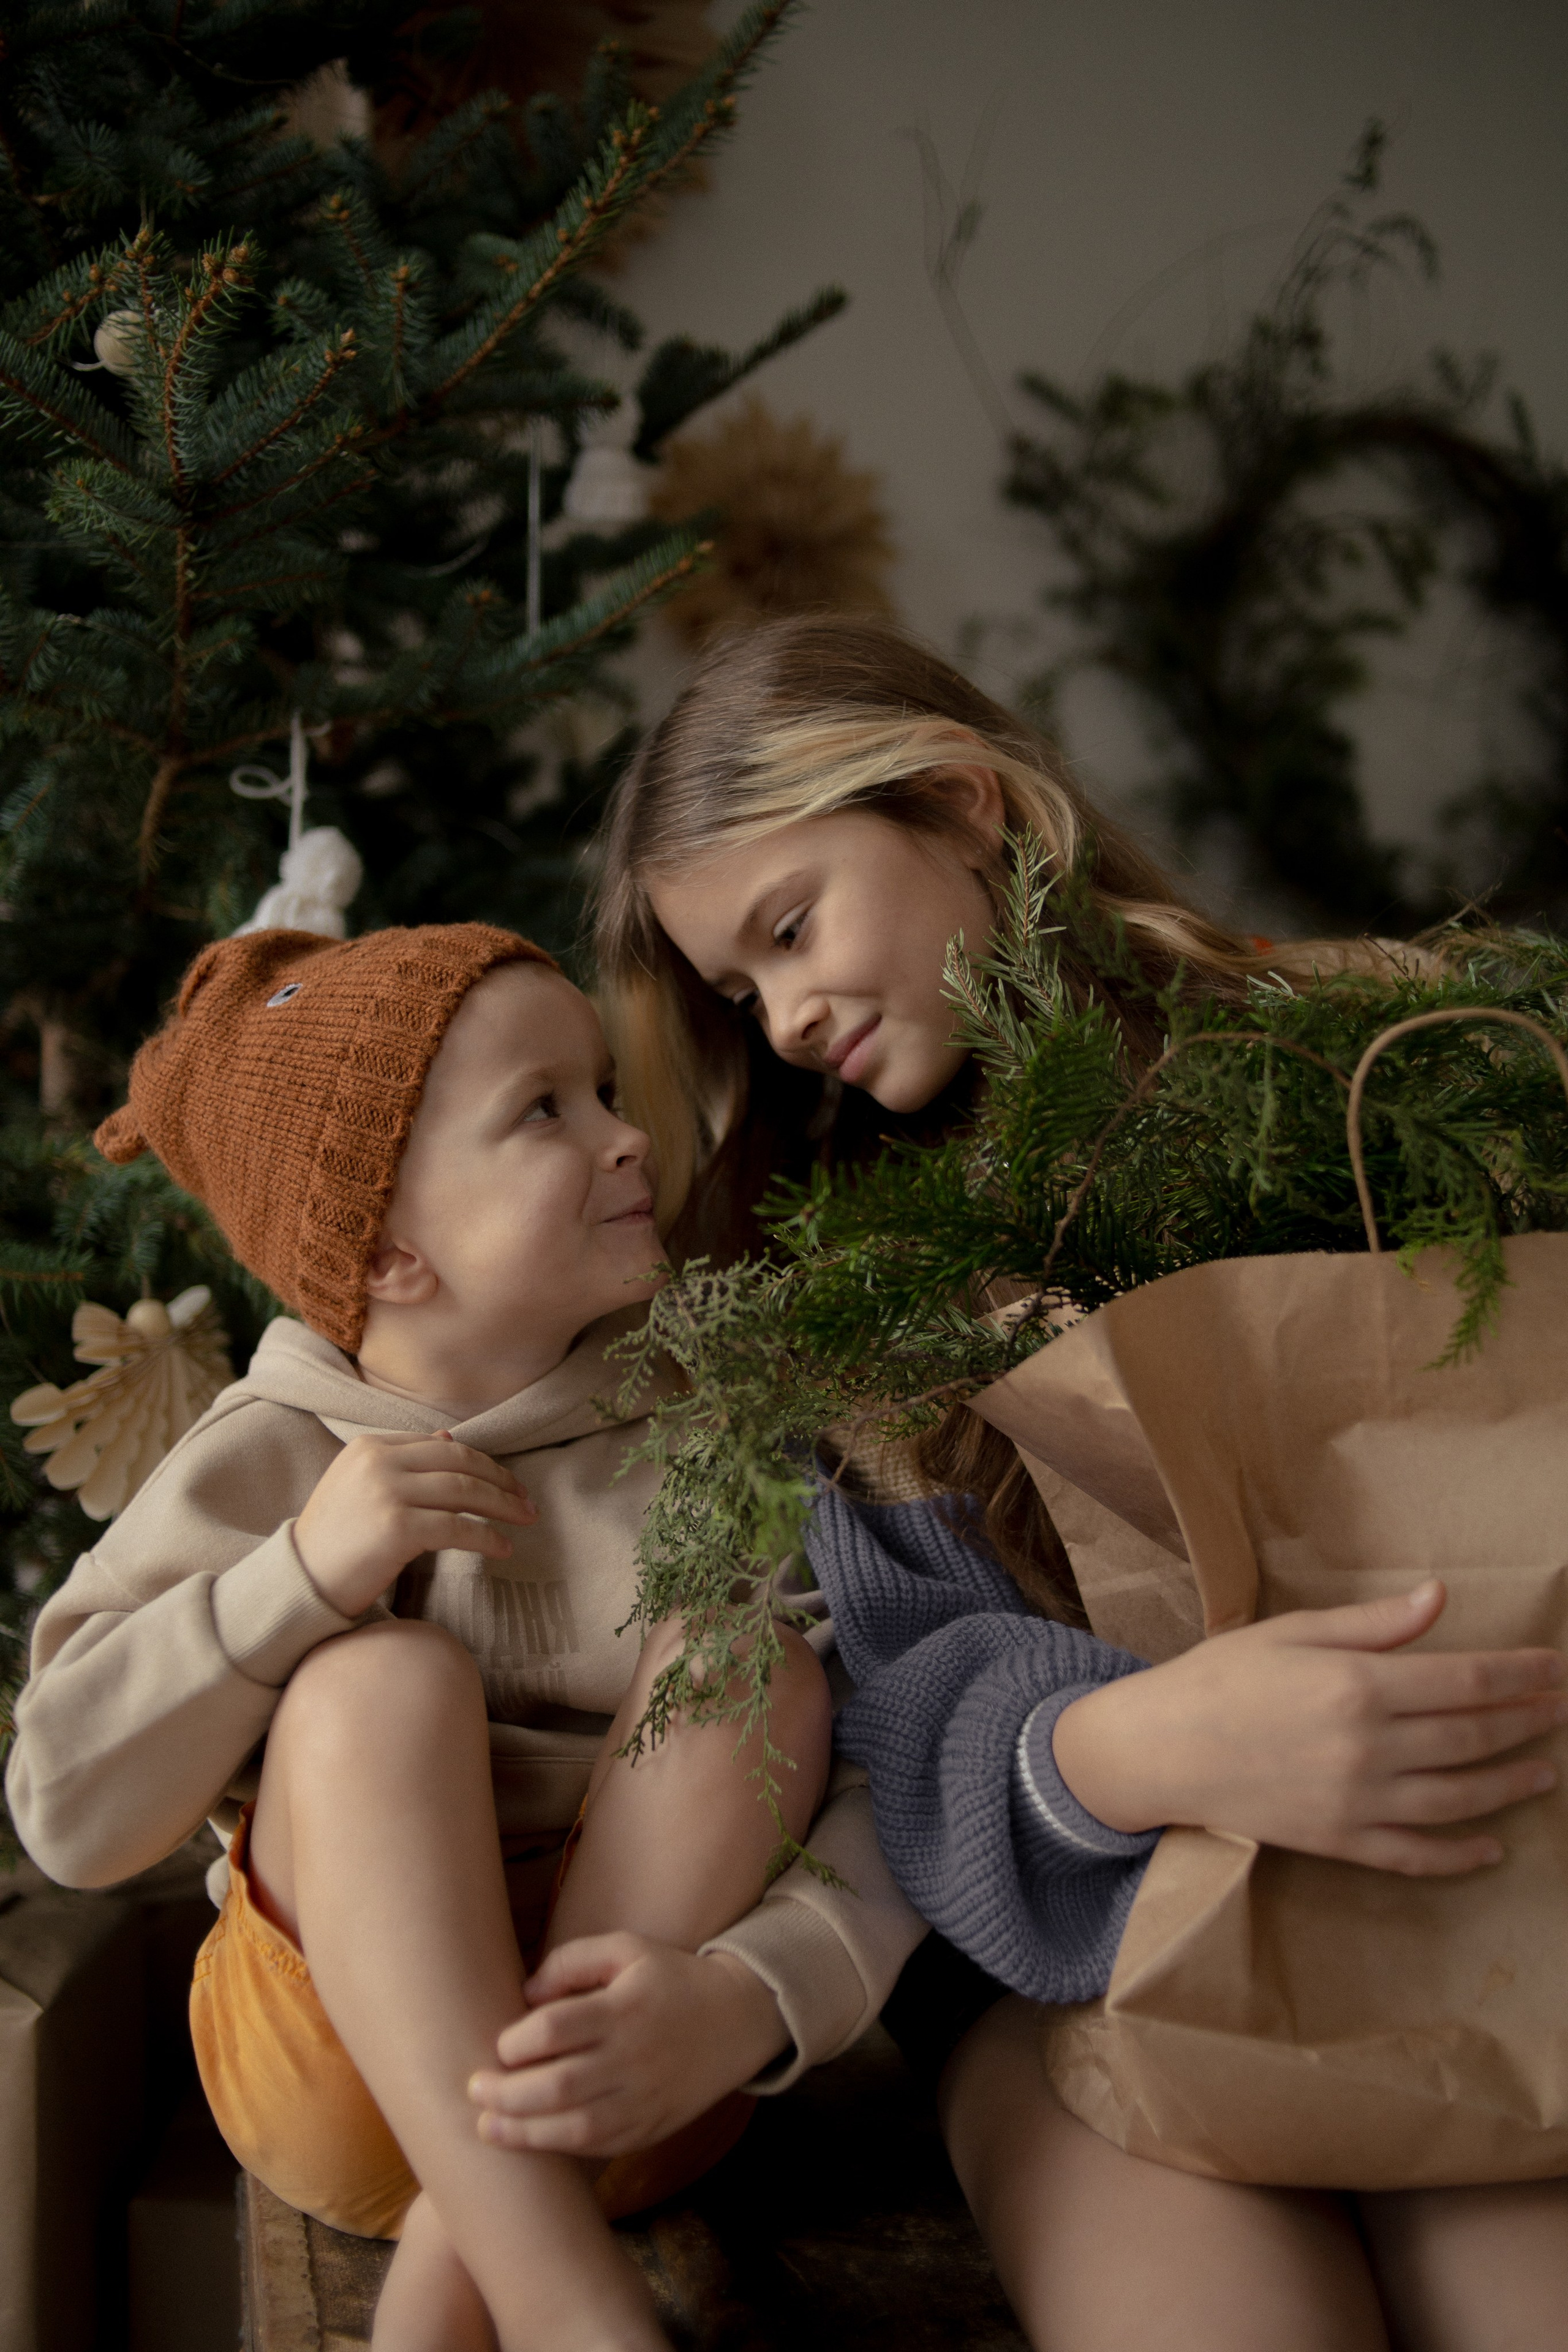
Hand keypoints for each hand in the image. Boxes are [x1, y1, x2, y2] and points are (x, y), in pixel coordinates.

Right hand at [293, 1430, 536, 1616]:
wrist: (299, 1581)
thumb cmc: (335, 1540)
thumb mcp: (361, 1486)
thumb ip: (402, 1460)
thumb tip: (448, 1438)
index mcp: (369, 1445)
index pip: (442, 1447)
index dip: (482, 1463)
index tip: (508, 1482)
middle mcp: (377, 1461)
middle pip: (459, 1463)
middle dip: (500, 1481)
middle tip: (527, 1501)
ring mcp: (386, 1492)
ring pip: (463, 1492)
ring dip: (502, 1506)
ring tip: (525, 1520)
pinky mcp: (395, 1527)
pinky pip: (456, 1528)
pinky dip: (486, 1538)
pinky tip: (502, 1548)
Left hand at [467, 1934, 787, 2158]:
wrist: (737, 2020)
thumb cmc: (670, 1979)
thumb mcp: (627, 1949)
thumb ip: (573, 1961)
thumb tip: (526, 1995)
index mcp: (625, 2008)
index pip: (557, 2029)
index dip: (517, 2040)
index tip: (499, 2044)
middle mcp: (634, 2057)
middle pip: (559, 2084)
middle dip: (508, 2093)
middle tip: (474, 2089)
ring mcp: (645, 2098)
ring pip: (576, 2126)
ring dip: (524, 2132)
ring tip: (486, 2127)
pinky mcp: (651, 2126)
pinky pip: (600, 2145)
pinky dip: (560, 2147)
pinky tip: (530, 2140)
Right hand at [1052, 1579, 1566, 1876]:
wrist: (1160, 1749)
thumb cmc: (1220, 1678)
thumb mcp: (1292, 1632)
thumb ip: (1373, 1624)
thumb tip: (1440, 1598)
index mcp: (1357, 1685)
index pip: (1465, 1678)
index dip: (1519, 1674)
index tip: (1556, 1668)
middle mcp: (1367, 1747)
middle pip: (1473, 1737)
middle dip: (1527, 1722)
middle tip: (1562, 1710)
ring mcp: (1356, 1801)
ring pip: (1459, 1798)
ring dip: (1511, 1784)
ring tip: (1546, 1771)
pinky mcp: (1339, 1842)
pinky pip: (1416, 1854)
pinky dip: (1461, 1854)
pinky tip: (1493, 1846)